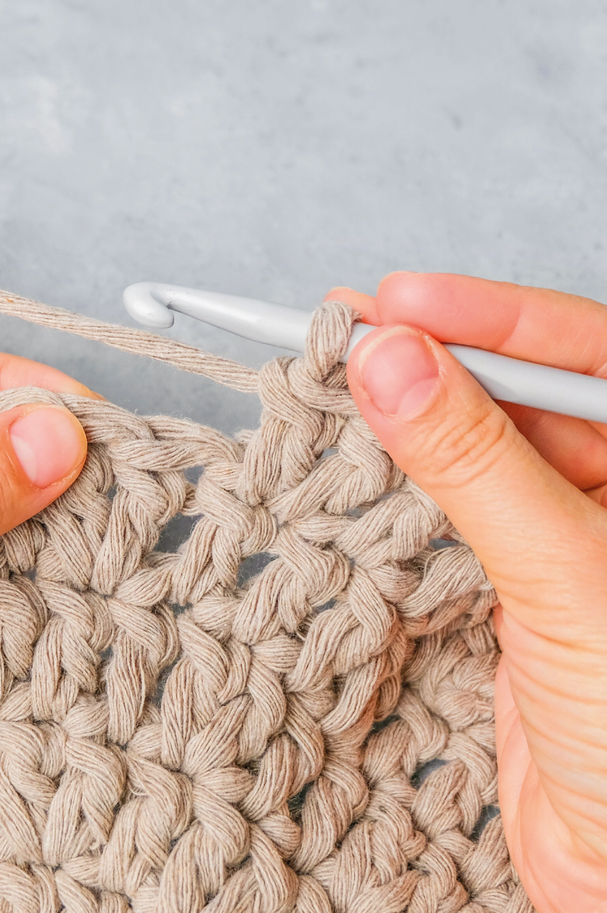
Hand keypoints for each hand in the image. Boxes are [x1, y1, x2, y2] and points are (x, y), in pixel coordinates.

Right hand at [328, 273, 606, 912]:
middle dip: (443, 366)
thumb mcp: (569, 581)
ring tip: (338, 398)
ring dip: (415, 434)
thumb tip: (395, 365)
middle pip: (531, 401)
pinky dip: (404, 503)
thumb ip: (477, 467)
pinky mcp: (519, 604)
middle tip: (350, 339)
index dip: (499, 319)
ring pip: (485, 464)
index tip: (402, 299)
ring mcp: (572, 554)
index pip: (597, 356)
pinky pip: (457, 526)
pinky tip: (360, 480)